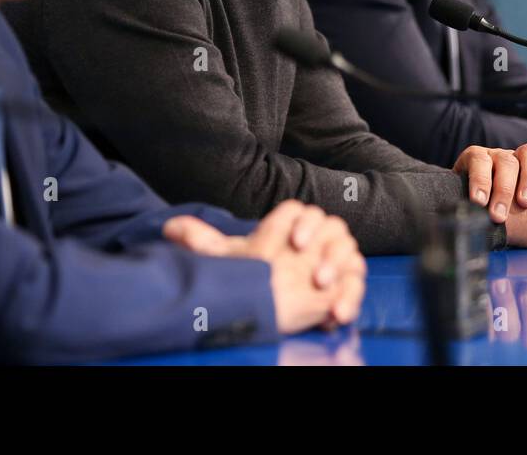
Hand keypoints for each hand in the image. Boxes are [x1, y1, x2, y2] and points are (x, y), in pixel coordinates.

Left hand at [164, 201, 365, 332]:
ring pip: (349, 253)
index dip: (302, 223)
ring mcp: (332, 262)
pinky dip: (351, 297)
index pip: (302, 213)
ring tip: (322, 290)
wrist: (269, 299)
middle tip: (313, 273)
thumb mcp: (226, 259)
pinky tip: (336, 314)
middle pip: (334, 228)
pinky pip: (356, 285)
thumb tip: (170, 227)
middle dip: (326, 248)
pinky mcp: (344, 286)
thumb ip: (201, 241)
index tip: (292, 241)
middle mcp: (316, 240)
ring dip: (339, 269)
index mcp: (290, 226)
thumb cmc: (252, 274)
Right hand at [453, 137, 526, 222]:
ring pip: (506, 161)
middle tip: (526, 203)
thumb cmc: (512, 220)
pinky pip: (479, 162)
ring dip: (504, 189)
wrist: (475, 220)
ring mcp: (496, 156)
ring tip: (498, 216)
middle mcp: (517, 158)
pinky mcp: (474, 157)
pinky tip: (479, 200)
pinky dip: (480, 182)